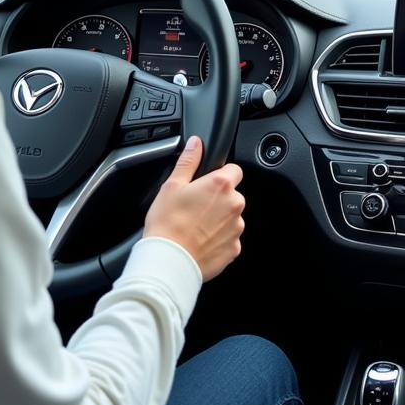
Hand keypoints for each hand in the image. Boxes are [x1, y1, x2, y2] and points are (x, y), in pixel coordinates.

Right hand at [144, 136, 245, 280]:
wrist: (169, 261)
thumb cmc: (168, 223)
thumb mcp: (172, 185)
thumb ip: (189, 161)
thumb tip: (196, 143)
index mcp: (221, 185)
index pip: (234, 170)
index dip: (220, 174)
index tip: (207, 183)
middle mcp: (234, 204)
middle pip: (232, 195)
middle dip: (218, 198)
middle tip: (195, 207)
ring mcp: (236, 228)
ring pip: (231, 217)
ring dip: (219, 219)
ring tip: (195, 226)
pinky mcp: (234, 248)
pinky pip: (229, 238)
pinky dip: (218, 238)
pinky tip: (200, 240)